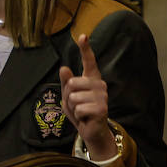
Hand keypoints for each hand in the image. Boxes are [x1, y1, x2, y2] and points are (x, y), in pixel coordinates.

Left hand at [59, 34, 116, 160]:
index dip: (85, 49)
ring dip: (72, 107)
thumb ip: (66, 82)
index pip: (89, 61)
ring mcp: (102, 96)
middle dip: (68, 96)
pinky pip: (78, 108)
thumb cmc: (80, 110)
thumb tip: (64, 68)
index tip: (82, 36)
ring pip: (74, 97)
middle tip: (76, 104)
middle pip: (72, 83)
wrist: (90, 131)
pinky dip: (77, 115)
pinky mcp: (102, 108)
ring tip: (81, 111)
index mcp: (91, 78)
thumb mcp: (68, 95)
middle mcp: (99, 84)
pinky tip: (85, 117)